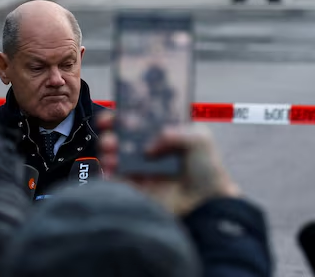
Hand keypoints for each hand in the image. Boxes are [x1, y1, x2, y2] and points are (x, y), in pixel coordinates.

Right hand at [98, 115, 241, 216]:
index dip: (124, 112)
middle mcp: (149, 146)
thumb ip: (176, 132)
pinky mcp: (136, 185)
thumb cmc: (208, 168)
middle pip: (122, 133)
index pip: (139, 116)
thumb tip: (150, 144)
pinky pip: (116, 176)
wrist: (207, 202)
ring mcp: (141, 165)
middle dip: (110, 129)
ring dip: (107, 148)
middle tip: (110, 133)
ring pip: (115, 153)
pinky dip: (108, 171)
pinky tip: (110, 167)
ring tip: (111, 150)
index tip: (114, 114)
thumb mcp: (200, 139)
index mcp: (163, 129)